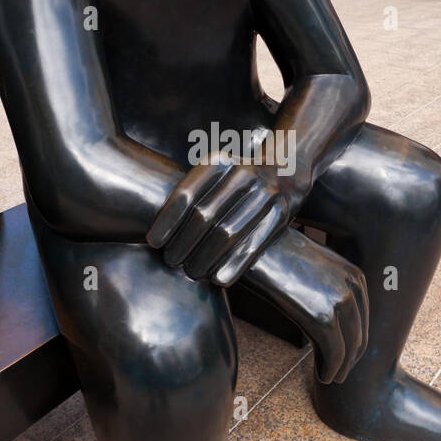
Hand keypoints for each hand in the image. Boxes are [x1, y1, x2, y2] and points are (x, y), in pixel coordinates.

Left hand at [147, 156, 291, 285]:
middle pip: (204, 216)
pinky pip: (253, 246)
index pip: (185, 194)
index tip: (153, 242)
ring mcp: (265, 194)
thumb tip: (156, 233)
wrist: (287, 167)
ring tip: (191, 272)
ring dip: (205, 258)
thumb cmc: (236, 178)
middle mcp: (243, 174)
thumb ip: (192, 193)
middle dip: (183, 244)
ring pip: (227, 233)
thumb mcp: (215, 173)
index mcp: (219, 162)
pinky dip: (233, 265)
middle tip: (171, 261)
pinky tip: (218, 279)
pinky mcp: (281, 215)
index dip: (167, 221)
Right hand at [249, 231, 368, 383]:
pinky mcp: (322, 318)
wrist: (255, 247)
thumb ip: (330, 290)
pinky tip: (322, 376)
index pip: (363, 319)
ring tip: (330, 378)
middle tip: (339, 375)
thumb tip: (330, 322)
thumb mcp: (315, 268)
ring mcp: (339, 303)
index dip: (355, 343)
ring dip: (340, 368)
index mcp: (355, 276)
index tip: (344, 358)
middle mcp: (353, 289)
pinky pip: (333, 353)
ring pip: (348, 348)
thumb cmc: (277, 256)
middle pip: (359, 336)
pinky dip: (329, 369)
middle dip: (350, 359)